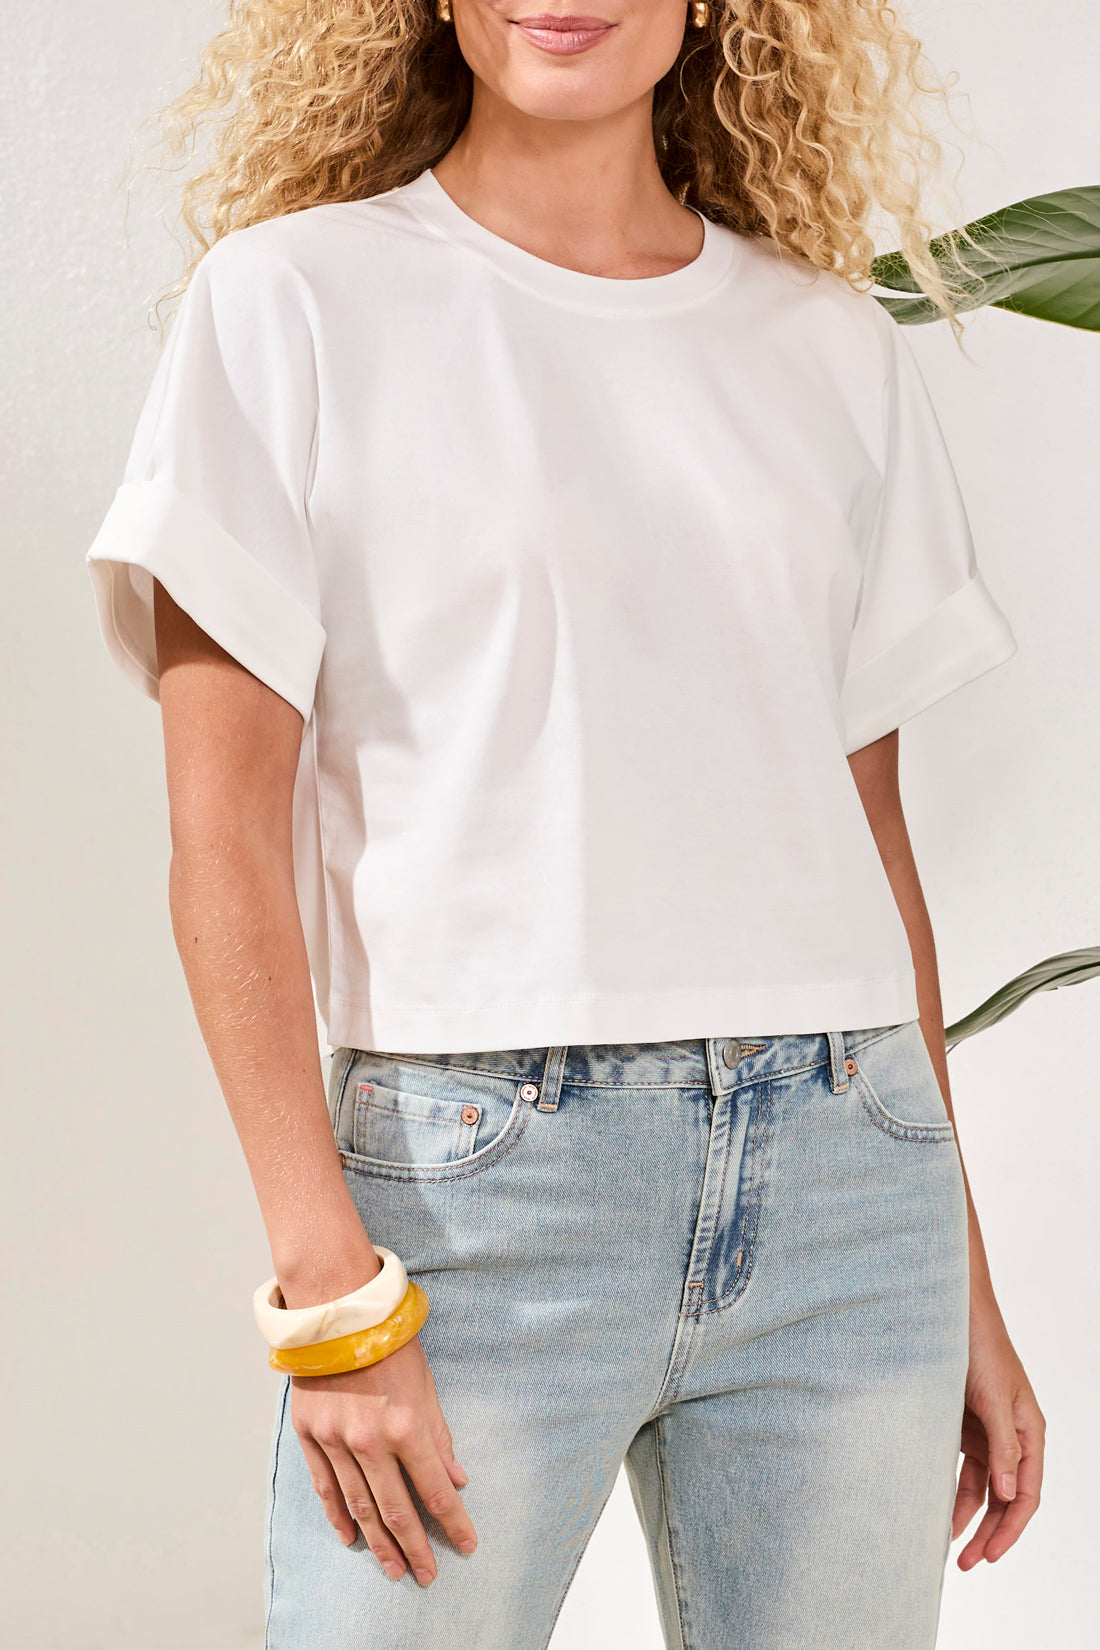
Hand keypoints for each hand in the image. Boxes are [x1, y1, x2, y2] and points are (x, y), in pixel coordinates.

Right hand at [291, 1333, 477, 1584]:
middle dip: (414, 1546)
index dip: (452, 1522)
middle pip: (395, 1509)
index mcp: (406, 1425)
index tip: (465, 1545)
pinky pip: (325, 1486)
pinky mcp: (310, 1434)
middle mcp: (370, 1439)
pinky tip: (350, 1537)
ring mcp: (335, 1439)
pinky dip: (338, 1515)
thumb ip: (439, 1436)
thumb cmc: (389, 1343)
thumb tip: (456, 1479)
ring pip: (359, 1505)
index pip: (435, 1489)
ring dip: (378, 1542)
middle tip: (426, 1575)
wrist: (337, 1312)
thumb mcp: (425, 1386)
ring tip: (393, 1569)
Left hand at [954, 1291, 1044, 1569]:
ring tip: (950, 1548)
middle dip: (989, 1533)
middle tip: (967, 1564)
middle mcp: (1011, 1436)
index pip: (1026, 1493)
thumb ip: (1002, 1445)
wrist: (948, 1311)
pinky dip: (953, 1492)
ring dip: (968, 1517)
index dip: (1011, 1528)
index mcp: (1029, 1431)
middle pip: (1006, 1498)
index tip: (990, 1555)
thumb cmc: (978, 1346)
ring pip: (983, 1488)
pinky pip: (961, 1469)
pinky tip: (939, 1510)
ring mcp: (986, 1432)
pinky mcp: (961, 1425)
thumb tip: (1008, 1493)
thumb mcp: (994, 1397)